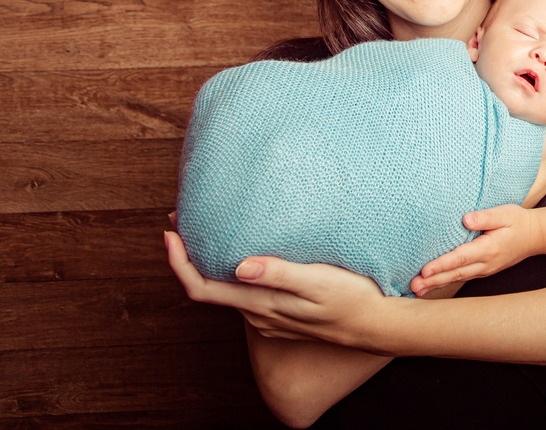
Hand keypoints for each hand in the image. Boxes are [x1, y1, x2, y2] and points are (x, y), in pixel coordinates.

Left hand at [164, 230, 385, 345]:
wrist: (374, 326)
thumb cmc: (351, 299)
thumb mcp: (317, 281)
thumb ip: (279, 274)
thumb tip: (239, 266)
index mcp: (260, 304)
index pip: (202, 288)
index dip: (179, 263)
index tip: (170, 233)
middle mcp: (257, 314)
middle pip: (208, 287)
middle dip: (190, 255)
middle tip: (185, 218)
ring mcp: (268, 317)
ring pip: (226, 290)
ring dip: (211, 262)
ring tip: (211, 228)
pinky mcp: (279, 315)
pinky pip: (245, 294)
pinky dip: (233, 271)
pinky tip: (244, 253)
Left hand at [410, 204, 542, 295]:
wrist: (534, 236)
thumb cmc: (517, 222)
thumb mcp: (505, 213)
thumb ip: (486, 217)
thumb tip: (465, 219)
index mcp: (489, 249)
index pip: (461, 258)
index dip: (442, 264)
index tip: (425, 270)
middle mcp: (485, 263)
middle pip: (455, 273)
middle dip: (433, 281)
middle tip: (413, 286)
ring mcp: (483, 270)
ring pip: (456, 278)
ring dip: (436, 285)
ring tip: (416, 290)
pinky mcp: (481, 270)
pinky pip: (460, 278)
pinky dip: (444, 282)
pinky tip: (431, 286)